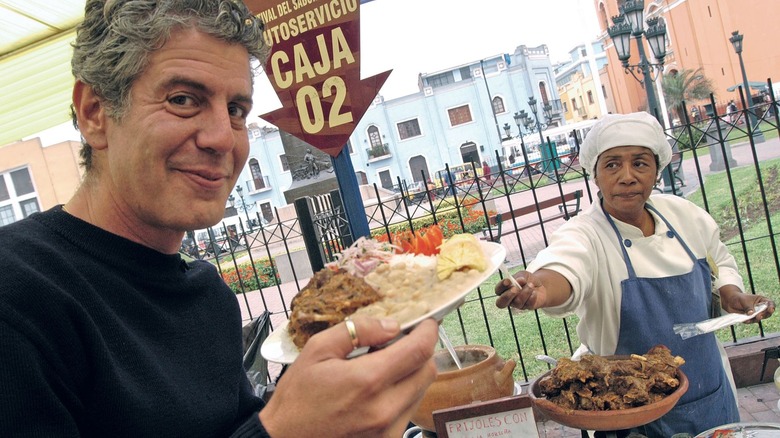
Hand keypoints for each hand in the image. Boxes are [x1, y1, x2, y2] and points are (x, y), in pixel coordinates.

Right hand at [259, 317, 438, 437]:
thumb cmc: (297, 398)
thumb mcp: (317, 350)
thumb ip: (357, 331)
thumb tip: (391, 324)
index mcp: (368, 381)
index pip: (419, 351)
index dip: (428, 330)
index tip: (426, 321)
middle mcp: (385, 408)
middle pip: (427, 371)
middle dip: (420, 351)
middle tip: (403, 340)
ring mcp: (388, 429)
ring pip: (420, 391)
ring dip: (411, 373)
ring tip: (384, 366)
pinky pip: (408, 411)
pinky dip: (401, 394)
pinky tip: (378, 389)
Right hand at [494, 270, 546, 310]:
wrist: (540, 285)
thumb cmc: (527, 280)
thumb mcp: (522, 275)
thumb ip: (518, 278)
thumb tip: (517, 281)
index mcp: (504, 290)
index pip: (498, 290)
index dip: (501, 286)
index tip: (508, 281)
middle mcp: (508, 299)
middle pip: (501, 303)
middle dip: (508, 296)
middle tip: (515, 289)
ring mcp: (517, 304)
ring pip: (517, 302)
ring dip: (525, 292)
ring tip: (531, 285)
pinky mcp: (527, 307)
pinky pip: (528, 304)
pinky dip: (532, 297)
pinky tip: (534, 292)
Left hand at [722, 292, 775, 323]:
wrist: (729, 301)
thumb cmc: (738, 298)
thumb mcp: (744, 301)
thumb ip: (749, 307)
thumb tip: (751, 314)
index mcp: (761, 300)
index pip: (770, 304)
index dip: (772, 307)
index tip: (770, 309)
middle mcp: (760, 308)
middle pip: (767, 313)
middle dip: (764, 315)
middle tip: (759, 315)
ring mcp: (755, 313)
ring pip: (759, 318)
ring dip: (757, 319)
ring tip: (754, 318)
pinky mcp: (749, 318)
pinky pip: (751, 321)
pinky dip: (749, 321)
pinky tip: (746, 320)